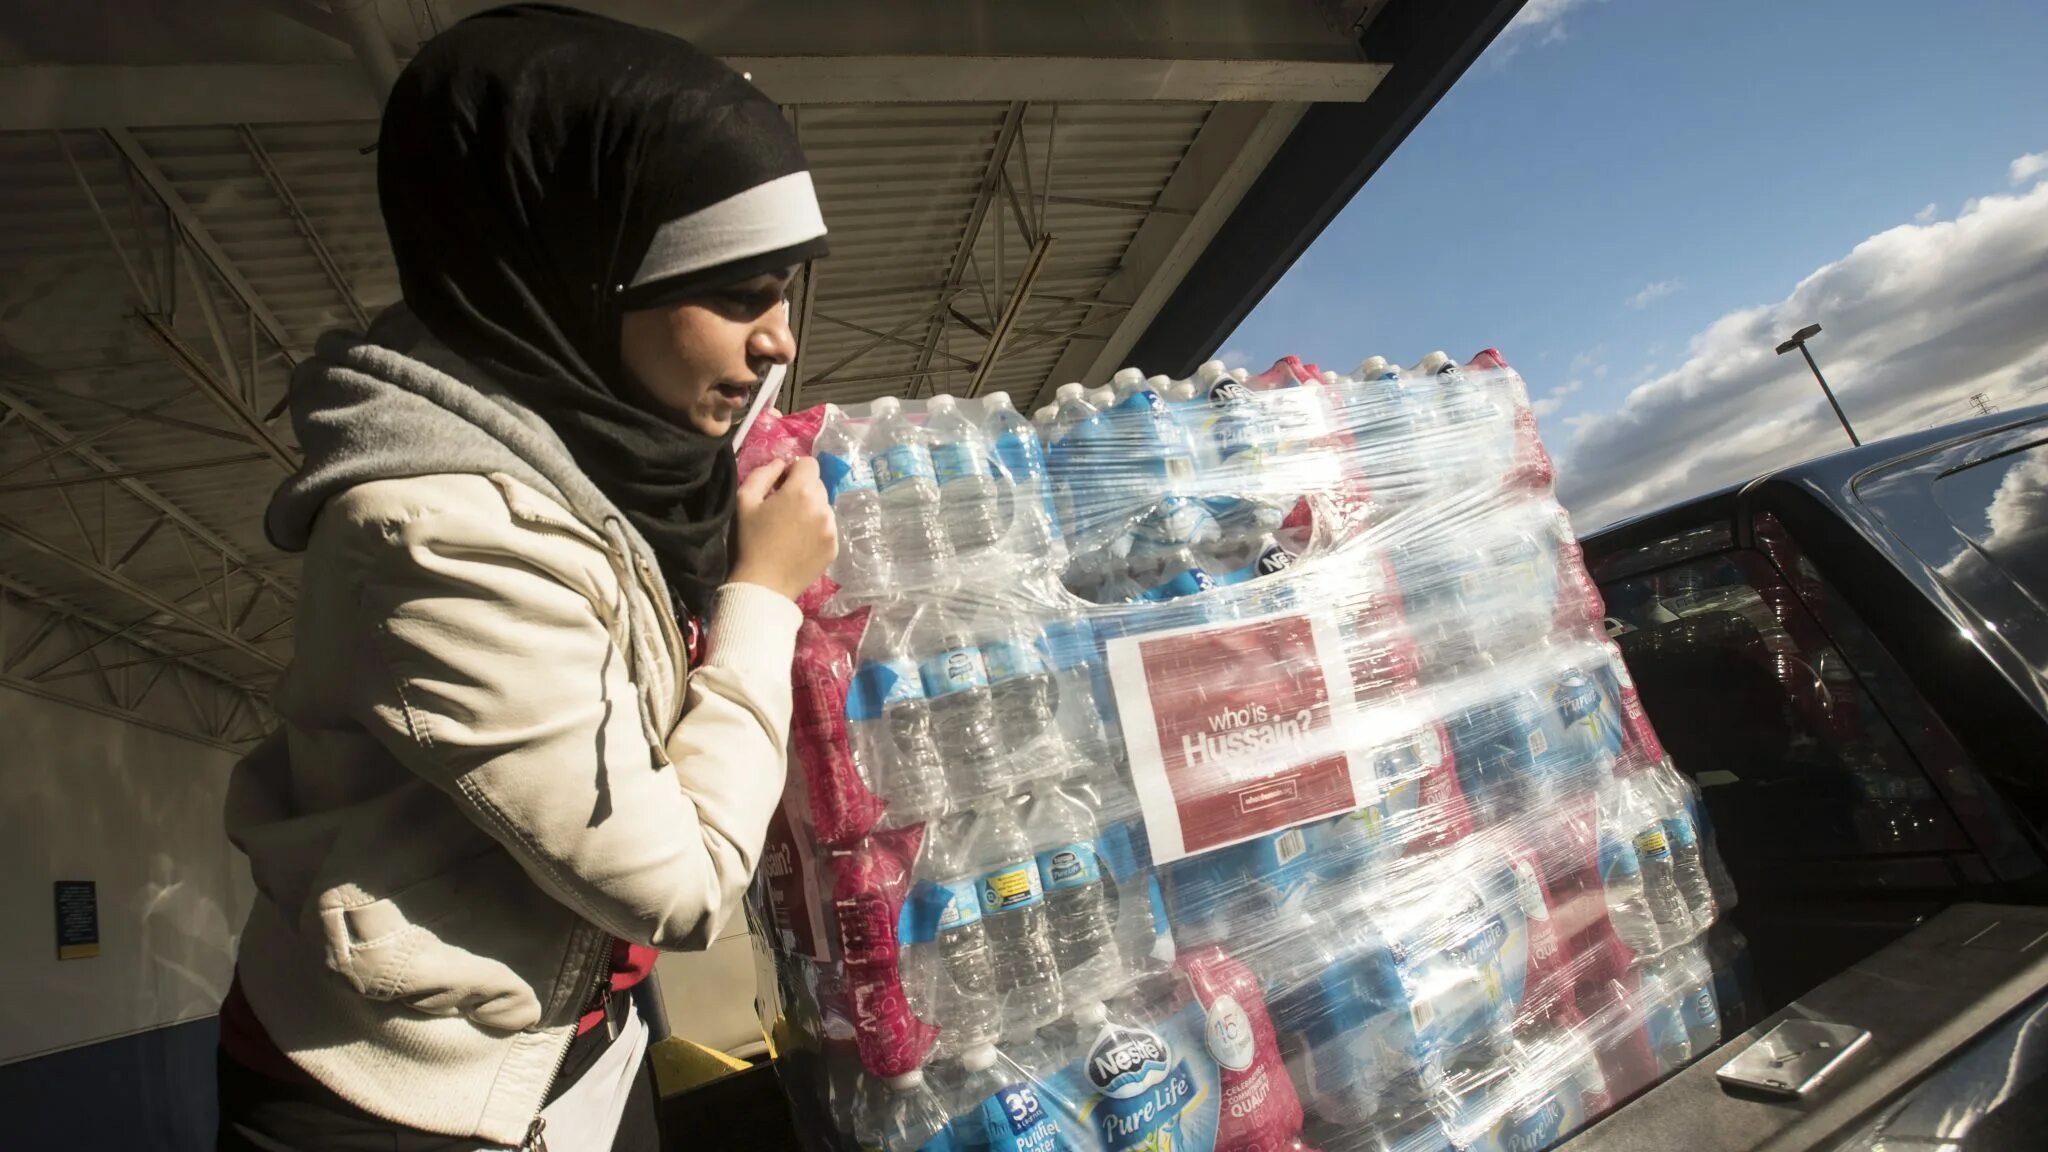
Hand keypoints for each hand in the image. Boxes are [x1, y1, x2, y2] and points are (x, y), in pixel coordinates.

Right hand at [729, 457, 836, 601]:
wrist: (762, 586)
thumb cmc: (748, 541)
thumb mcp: (744, 500)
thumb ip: (763, 474)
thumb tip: (780, 464)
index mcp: (801, 491)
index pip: (809, 463)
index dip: (793, 470)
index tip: (780, 486)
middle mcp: (823, 507)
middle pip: (818, 485)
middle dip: (802, 490)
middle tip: (782, 509)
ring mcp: (831, 529)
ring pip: (824, 506)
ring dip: (811, 510)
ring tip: (791, 529)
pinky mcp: (834, 547)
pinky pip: (828, 527)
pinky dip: (816, 530)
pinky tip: (799, 543)